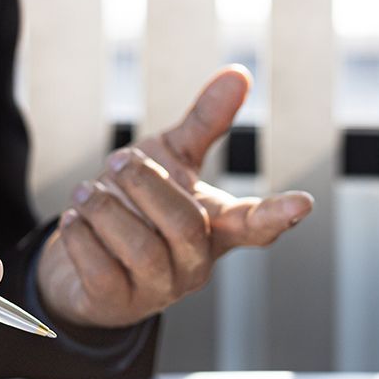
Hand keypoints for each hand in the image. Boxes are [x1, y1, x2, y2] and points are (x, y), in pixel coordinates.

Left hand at [38, 65, 313, 329]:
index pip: (255, 224)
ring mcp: (159, 289)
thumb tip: (240, 73)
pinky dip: (82, 236)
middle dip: (146, 185)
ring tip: (86, 191)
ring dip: (106, 210)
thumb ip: (207, 121)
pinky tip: (76, 219)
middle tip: (118, 160)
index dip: (278, 214)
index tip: (302, 203)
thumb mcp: (173, 158)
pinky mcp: (118, 304)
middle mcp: (195, 263)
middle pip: (184, 225)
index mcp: (216, 227)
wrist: (85, 264)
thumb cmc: (139, 206)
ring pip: (141, 248)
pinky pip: (101, 269)